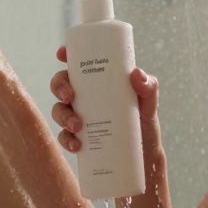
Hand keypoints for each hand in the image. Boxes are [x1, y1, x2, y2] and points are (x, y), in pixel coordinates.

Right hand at [51, 46, 162, 169]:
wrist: (143, 154)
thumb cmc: (143, 120)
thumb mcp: (148, 102)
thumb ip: (148, 87)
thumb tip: (136, 74)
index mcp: (99, 80)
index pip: (78, 63)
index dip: (66, 55)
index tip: (62, 54)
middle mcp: (85, 96)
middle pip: (61, 84)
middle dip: (59, 87)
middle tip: (69, 97)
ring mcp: (78, 116)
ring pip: (58, 110)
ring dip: (63, 116)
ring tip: (77, 126)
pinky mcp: (77, 137)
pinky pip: (63, 136)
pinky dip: (66, 140)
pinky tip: (76, 145)